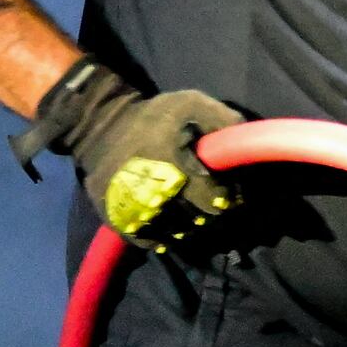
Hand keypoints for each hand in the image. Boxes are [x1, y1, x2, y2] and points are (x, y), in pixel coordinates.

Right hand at [20, 62, 243, 247]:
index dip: (227, 196)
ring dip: (189, 227)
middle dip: (209, 213)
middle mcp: (156, 196)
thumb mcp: (190, 104)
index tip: (227, 189)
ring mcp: (136, 212)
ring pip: (177, 236)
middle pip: (198, 221)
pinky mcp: (120, 222)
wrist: (99, 127)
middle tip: (209, 201)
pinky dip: (164, 238)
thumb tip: (247, 141)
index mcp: (177, 167)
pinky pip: (151, 243)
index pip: (214, 199)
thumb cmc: (151, 117)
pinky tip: (169, 223)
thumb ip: (222, 120)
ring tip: (190, 213)